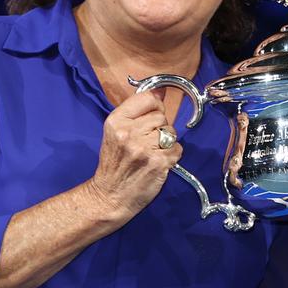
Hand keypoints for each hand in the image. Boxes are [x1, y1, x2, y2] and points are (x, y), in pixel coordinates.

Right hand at [85, 91, 182, 223]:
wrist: (109, 196)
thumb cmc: (114, 164)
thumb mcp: (115, 132)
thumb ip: (136, 111)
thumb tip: (161, 91)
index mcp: (116, 121)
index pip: (148, 99)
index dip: (155, 106)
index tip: (152, 116)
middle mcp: (129, 133)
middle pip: (161, 117)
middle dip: (158, 128)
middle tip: (147, 143)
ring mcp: (145, 149)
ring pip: (171, 132)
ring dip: (166, 142)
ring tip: (152, 153)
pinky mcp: (158, 163)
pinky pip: (177, 149)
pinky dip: (172, 156)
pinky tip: (158, 162)